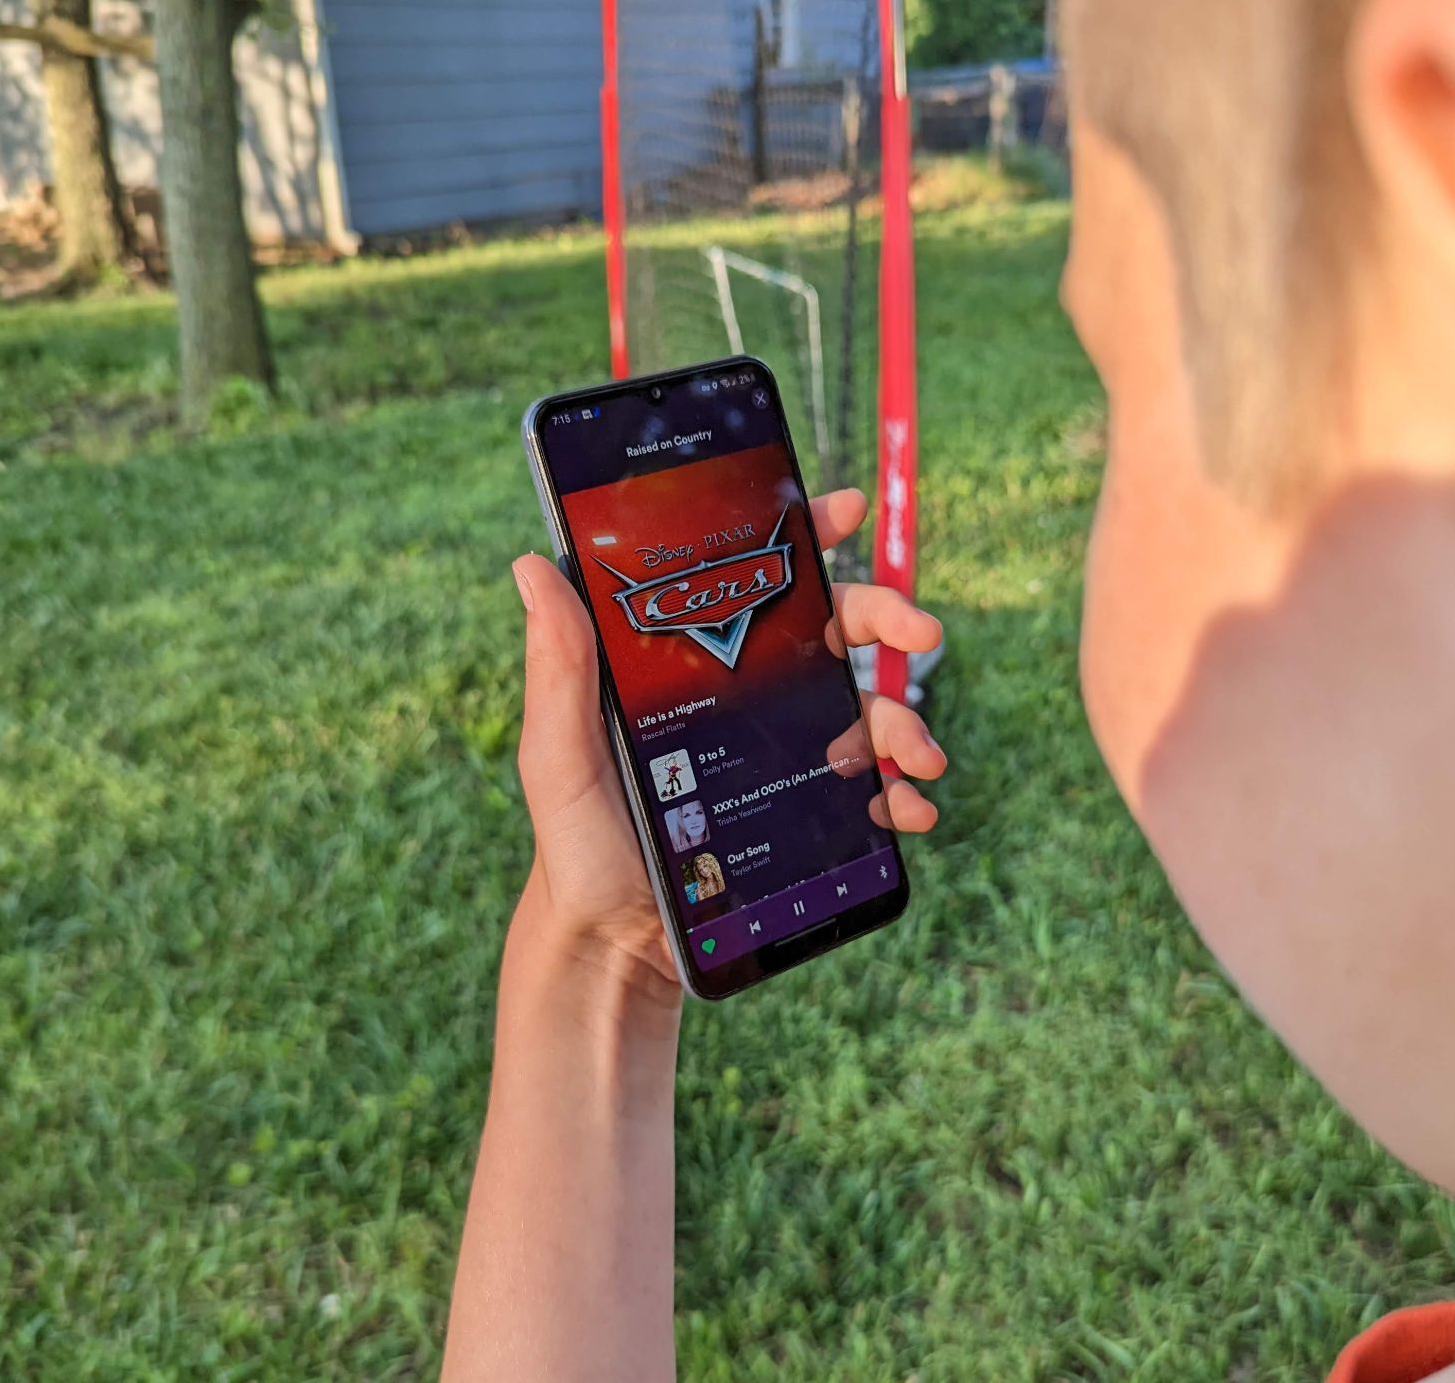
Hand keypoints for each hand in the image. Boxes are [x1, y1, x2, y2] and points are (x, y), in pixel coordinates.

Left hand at [509, 487, 947, 996]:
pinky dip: (902, 794)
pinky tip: (911, 810)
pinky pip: (871, 792)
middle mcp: (747, 699)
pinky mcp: (808, 816)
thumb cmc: (575, 842)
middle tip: (925, 628)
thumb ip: (559, 666)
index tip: (841, 508)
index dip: (802, 537)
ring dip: (906, 720)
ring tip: (920, 755)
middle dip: (888, 617)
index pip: (753, 582)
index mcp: (696, 666)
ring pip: (865, 709)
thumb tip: (529, 565)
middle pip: (832, 634)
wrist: (612, 946)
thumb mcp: (560, 752)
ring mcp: (784, 755)